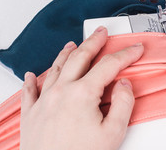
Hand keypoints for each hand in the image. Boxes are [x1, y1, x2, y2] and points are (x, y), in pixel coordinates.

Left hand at [20, 26, 143, 149]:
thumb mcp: (113, 133)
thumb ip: (122, 103)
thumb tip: (122, 84)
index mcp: (82, 94)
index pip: (109, 66)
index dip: (125, 55)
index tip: (135, 49)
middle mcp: (61, 91)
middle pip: (80, 58)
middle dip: (94, 42)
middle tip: (102, 32)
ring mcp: (43, 101)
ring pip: (56, 68)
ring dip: (66, 53)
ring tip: (73, 44)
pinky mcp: (31, 114)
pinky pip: (29, 91)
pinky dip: (31, 80)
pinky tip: (31, 74)